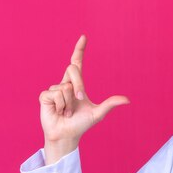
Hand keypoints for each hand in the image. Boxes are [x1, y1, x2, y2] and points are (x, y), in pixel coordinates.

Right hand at [39, 35, 129, 163]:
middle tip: (79, 100)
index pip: (77, 63)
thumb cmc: (80, 124)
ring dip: (69, 103)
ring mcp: (54, 90)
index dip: (79, 50)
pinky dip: (60, 105)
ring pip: (64, 86)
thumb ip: (110, 104)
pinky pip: (55, 94)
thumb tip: (127, 100)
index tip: (84, 37)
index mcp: (76, 85)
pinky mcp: (45, 97)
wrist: (67, 135)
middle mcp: (64, 84)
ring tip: (67, 112)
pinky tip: (58, 112)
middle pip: (72, 69)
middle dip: (78, 85)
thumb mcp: (98, 113)